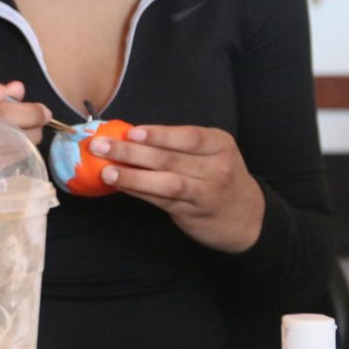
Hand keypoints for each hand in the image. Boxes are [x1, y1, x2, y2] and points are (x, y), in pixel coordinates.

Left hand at [87, 124, 264, 252]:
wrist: (246, 217)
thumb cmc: (218, 175)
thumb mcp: (212, 153)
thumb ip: (178, 145)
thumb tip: (129, 134)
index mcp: (220, 145)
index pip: (188, 137)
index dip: (159, 135)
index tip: (132, 131)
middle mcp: (217, 168)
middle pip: (170, 158)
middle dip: (132, 151)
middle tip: (101, 146)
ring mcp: (206, 193)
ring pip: (166, 182)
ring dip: (133, 176)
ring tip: (107, 171)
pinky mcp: (194, 213)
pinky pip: (161, 200)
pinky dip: (138, 191)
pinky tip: (120, 184)